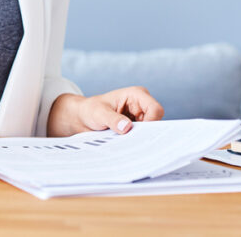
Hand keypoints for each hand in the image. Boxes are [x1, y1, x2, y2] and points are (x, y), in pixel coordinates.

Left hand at [47, 86, 163, 136]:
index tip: (137, 133)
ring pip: (151, 131)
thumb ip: (112, 119)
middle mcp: (142, 104)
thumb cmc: (91, 110)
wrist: (84, 118)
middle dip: (146, 133)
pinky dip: (136, 141)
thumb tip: (126, 127)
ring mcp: (141, 116)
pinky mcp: (137, 127)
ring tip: (126, 142)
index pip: (156, 110)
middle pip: (157, 122)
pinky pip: (143, 137)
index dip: (151, 123)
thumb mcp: (98, 113)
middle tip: (133, 143)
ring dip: (140, 138)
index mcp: (137, 94)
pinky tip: (126, 145)